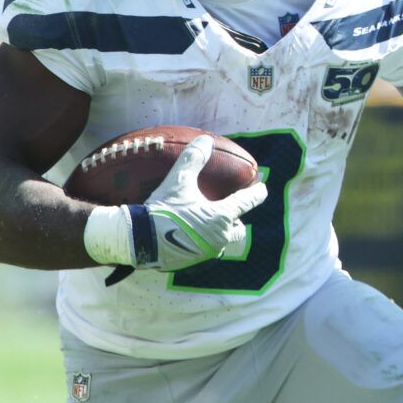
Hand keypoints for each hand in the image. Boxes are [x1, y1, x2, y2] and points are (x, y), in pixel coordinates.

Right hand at [87, 136, 267, 281]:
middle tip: (232, 213)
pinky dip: (201, 243)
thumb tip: (205, 140)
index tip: (262, 188)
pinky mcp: (190, 263)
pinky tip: (188, 237)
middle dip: (237, 222)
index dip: (256, 193)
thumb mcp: (178, 181)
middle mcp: (218, 238)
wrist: (140, 241)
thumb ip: (193, 159)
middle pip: (238, 230)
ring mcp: (205, 253)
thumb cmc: (162, 210)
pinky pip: (202, 252)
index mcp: (221, 217)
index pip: (246, 202)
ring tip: (209, 226)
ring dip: (219, 234)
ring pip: (220, 243)